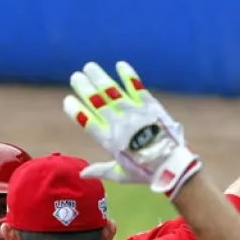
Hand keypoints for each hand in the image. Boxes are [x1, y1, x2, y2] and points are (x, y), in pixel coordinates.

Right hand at [62, 62, 200, 198]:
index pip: (87, 122)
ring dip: (99, 78)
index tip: (67, 101)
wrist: (172, 165)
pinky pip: (136, 87)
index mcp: (109, 142)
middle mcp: (119, 124)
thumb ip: (100, 170)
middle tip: (75, 77)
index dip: (76, 111)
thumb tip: (82, 174)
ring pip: (112, 91)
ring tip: (89, 67)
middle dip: (84, 88)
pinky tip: (120, 65)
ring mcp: (134, 112)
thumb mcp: (121, 174)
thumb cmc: (146, 173)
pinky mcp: (149, 105)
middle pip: (97, 102)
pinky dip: (128, 76)